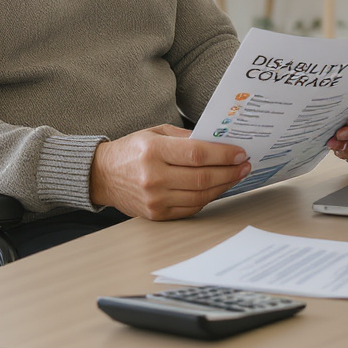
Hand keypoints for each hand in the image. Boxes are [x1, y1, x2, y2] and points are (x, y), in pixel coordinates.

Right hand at [89, 124, 250, 219]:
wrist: (103, 176)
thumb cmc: (131, 151)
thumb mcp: (155, 133)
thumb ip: (185, 137)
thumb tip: (217, 142)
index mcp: (154, 151)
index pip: (197, 154)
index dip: (223, 154)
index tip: (240, 152)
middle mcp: (154, 177)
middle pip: (202, 178)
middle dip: (229, 171)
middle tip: (245, 165)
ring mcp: (155, 199)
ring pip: (200, 196)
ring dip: (224, 186)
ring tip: (236, 176)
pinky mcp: (157, 214)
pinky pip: (191, 208)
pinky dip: (208, 198)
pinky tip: (218, 189)